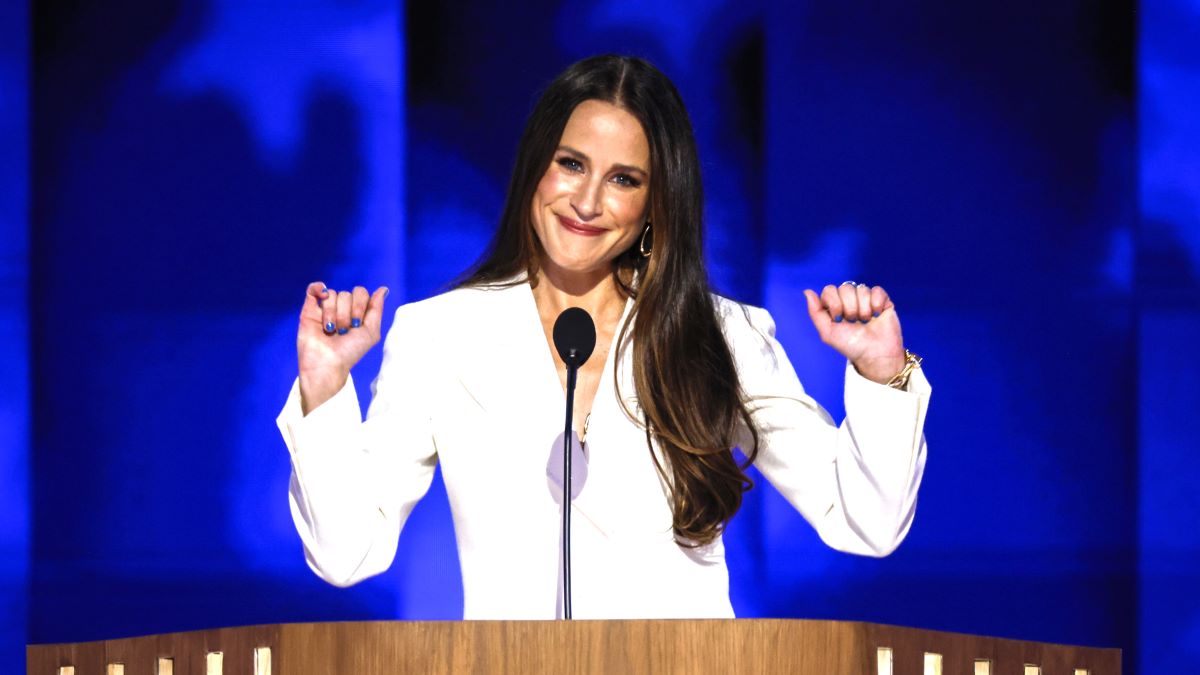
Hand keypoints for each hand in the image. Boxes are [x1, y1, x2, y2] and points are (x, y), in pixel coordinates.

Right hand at [297, 281, 388, 413]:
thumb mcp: (371, 332)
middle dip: (346, 314)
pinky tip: (322, 296)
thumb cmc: (350, 352)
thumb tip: (383, 288)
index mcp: (357, 313)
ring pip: (332, 294)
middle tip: (343, 331)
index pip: (361, 293)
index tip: (357, 324)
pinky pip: (313, 289)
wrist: (327, 363)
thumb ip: (377, 309)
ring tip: (330, 330)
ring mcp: (325, 309)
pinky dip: (318, 288)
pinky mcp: (309, 310)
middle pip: (347, 294)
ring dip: (333, 314)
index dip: (360, 305)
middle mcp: (341, 309)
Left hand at [803, 283, 905, 384]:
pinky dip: (876, 304)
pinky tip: (877, 315)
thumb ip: (815, 312)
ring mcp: (866, 299)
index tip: (838, 319)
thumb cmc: (850, 345)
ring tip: (865, 321)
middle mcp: (850, 300)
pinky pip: (877, 290)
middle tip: (853, 322)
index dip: (834, 303)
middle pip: (845, 288)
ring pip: (861, 289)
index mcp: (835, 305)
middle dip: (849, 307)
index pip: (829, 290)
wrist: (874, 355)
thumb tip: (807, 291)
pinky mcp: (882, 300)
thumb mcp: (827, 332)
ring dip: (863, 309)